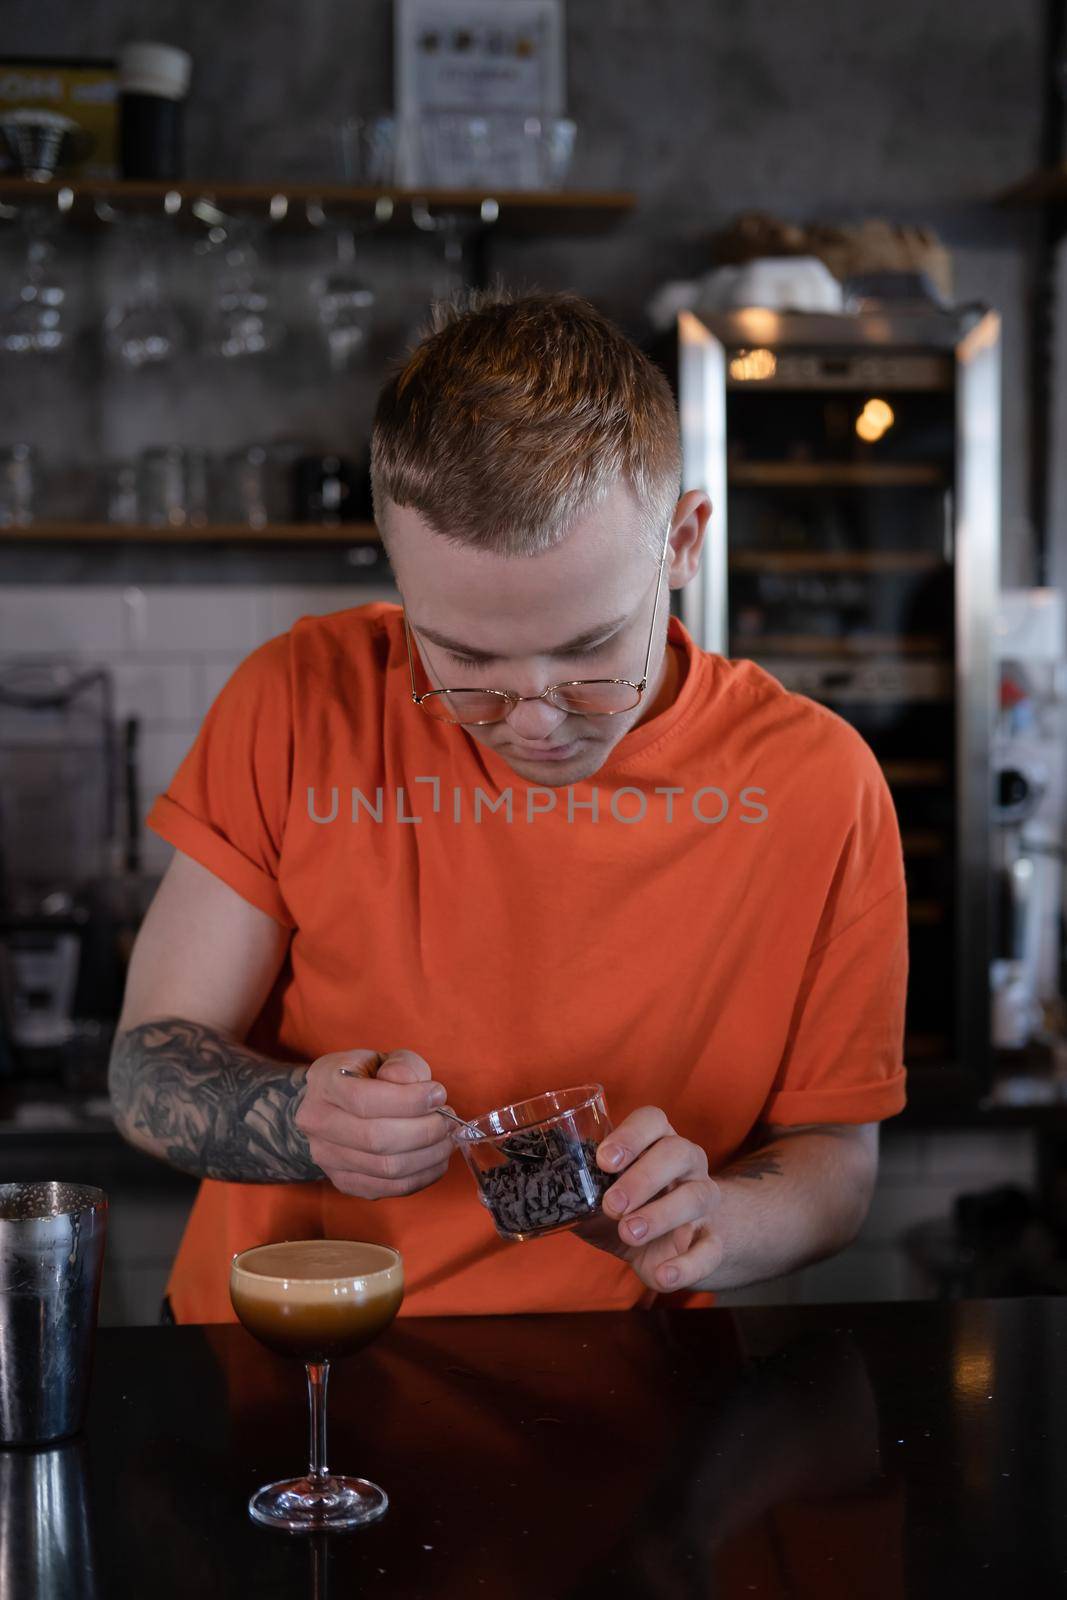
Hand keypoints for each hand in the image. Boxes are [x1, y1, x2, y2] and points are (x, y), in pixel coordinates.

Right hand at [294, 1047, 454, 1199]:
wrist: (334, 1105)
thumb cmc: (366, 1077)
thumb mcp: (384, 1058)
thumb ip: (404, 1066)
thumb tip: (421, 1090)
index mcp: (325, 1083)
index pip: (365, 1100)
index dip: (409, 1101)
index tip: (438, 1094)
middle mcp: (318, 1123)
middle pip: (377, 1139)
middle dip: (425, 1131)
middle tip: (449, 1120)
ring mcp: (327, 1158)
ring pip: (386, 1168)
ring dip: (429, 1155)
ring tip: (447, 1139)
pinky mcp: (345, 1182)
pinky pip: (390, 1188)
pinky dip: (422, 1176)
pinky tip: (437, 1159)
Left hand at [574, 1107, 723, 1292]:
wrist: (668, 1247)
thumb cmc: (627, 1209)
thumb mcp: (599, 1197)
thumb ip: (575, 1192)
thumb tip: (534, 1194)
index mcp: (657, 1142)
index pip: (652, 1120)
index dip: (631, 1135)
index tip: (604, 1160)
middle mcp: (686, 1164)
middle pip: (678, 1152)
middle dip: (643, 1177)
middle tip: (612, 1204)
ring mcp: (703, 1201)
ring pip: (695, 1197)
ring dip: (660, 1215)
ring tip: (629, 1232)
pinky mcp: (712, 1240)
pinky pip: (710, 1250)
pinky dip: (687, 1265)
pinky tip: (662, 1276)